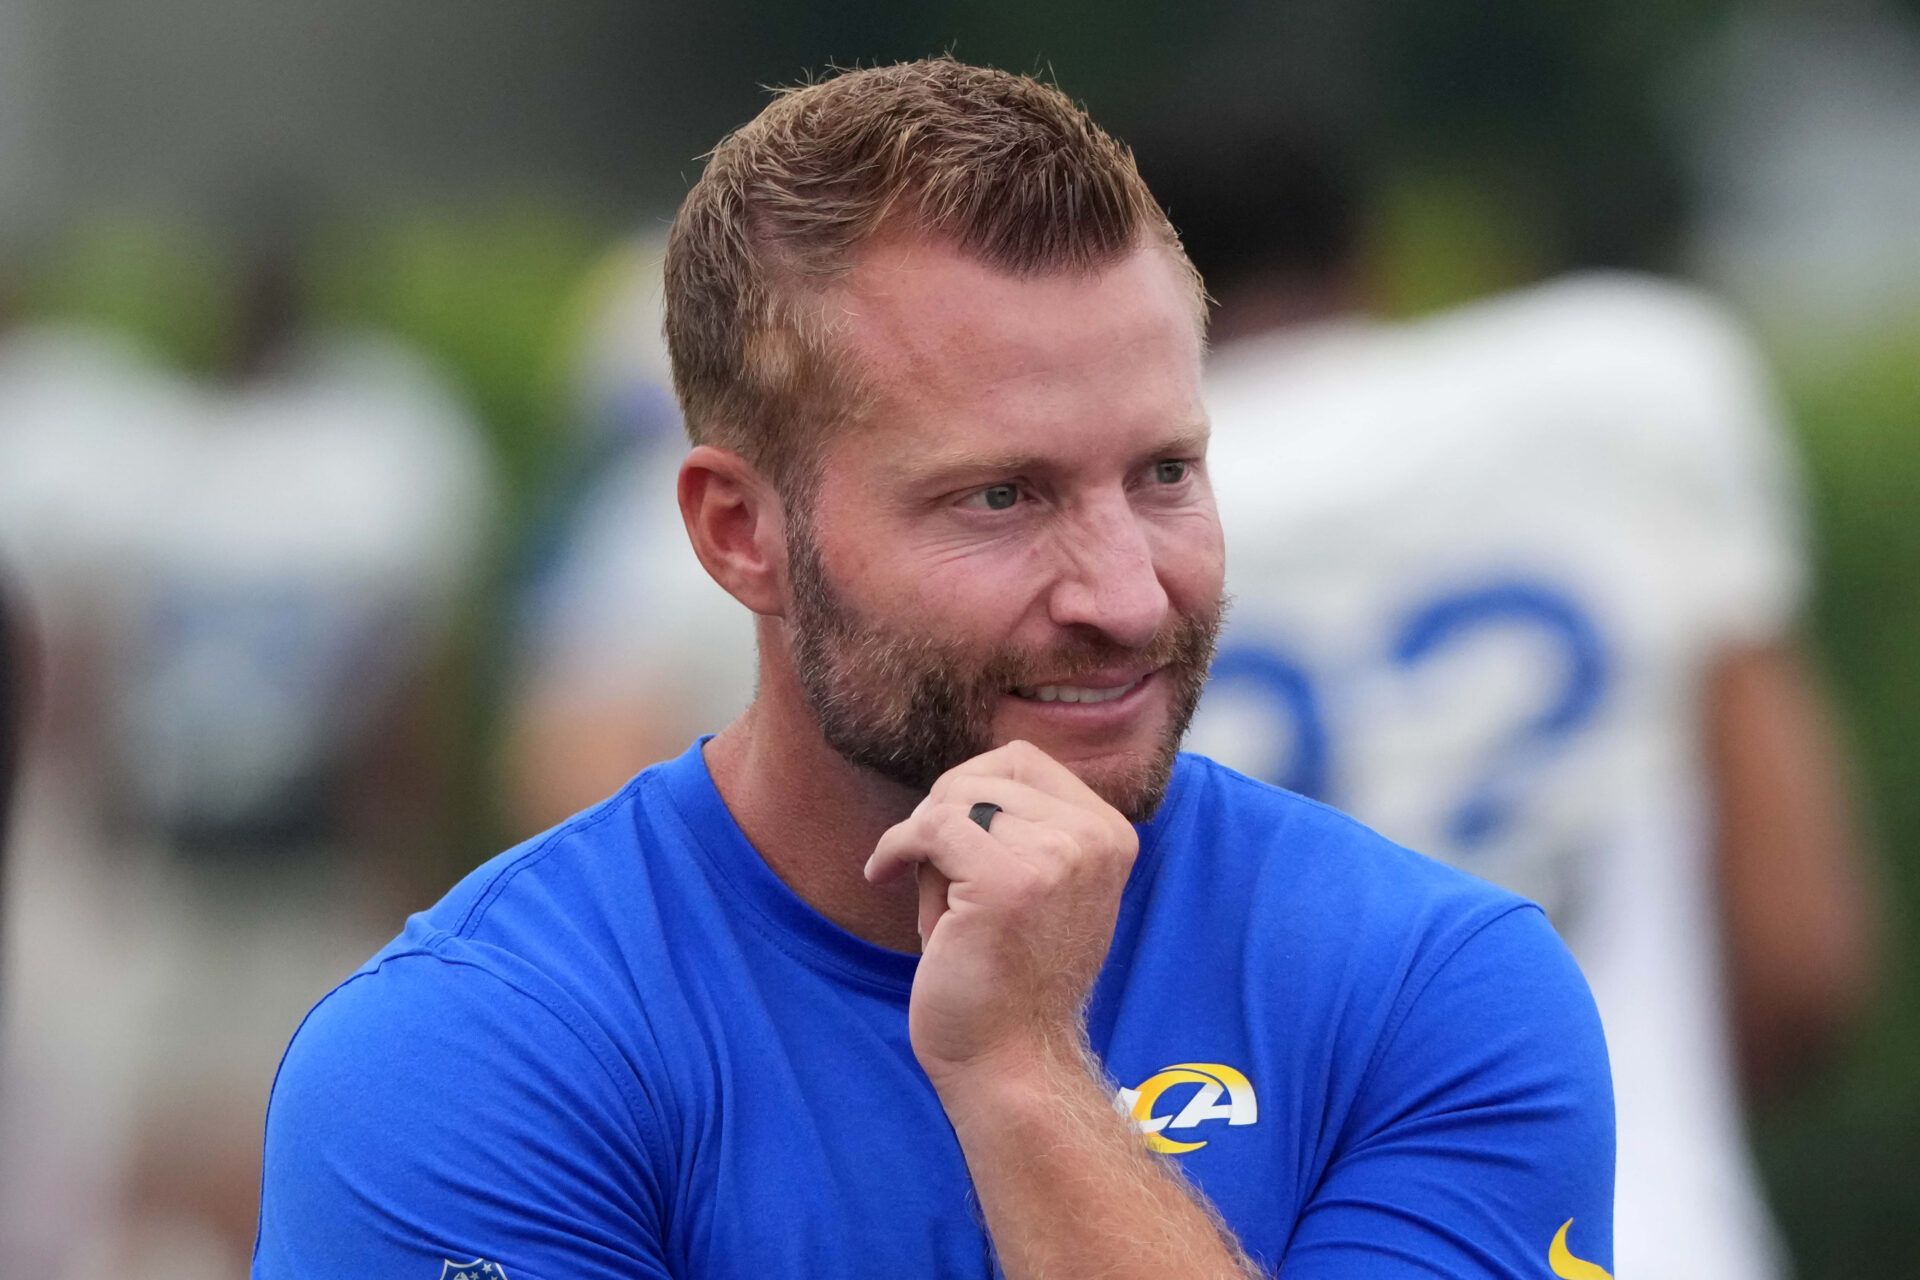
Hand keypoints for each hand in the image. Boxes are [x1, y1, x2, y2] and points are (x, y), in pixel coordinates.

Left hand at [864, 740, 1139, 1091]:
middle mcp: (1094, 839)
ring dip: (924, 837)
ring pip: (956, 799)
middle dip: (944, 809)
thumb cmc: (1010, 977)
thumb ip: (1018, 827)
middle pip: (989, 772)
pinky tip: (882, 876)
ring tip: (922, 886)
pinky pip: (930, 828)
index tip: (944, 830)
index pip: (1026, 760)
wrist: (1013, 1061)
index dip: (972, 785)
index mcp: (1112, 834)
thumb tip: (955, 778)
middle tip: (924, 862)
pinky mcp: (1007, 882)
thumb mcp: (1039, 884)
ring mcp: (1057, 858)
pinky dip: (895, 847)